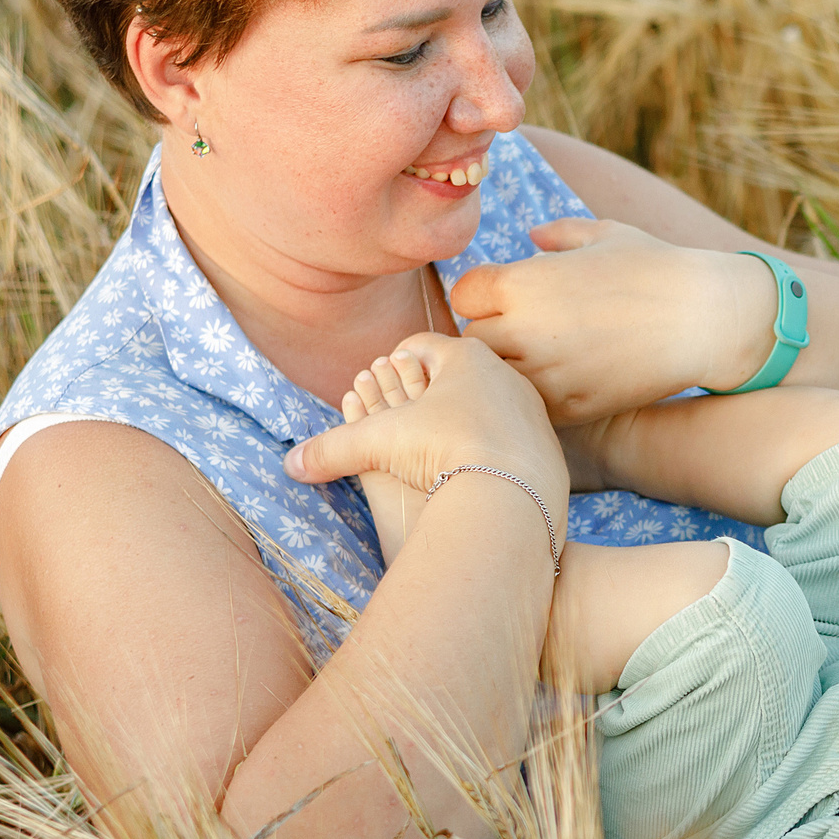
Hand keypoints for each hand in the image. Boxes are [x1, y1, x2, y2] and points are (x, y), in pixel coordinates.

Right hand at [283, 333, 567, 505]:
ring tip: (440, 446)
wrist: (517, 494)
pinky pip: (514, 437)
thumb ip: (332, 451)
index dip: (394, 360)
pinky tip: (476, 472)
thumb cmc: (444, 452)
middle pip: (458, 372)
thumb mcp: (379, 445)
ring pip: (490, 404)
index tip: (380, 378)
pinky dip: (492, 449)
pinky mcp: (549, 442)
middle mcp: (505, 372)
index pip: (421, 344)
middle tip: (407, 412)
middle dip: (430, 390)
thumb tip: (289, 466)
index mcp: (465, 355)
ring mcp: (532, 407)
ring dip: (465, 419)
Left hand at [447, 219, 774, 422]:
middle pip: (473, 341)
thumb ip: (560, 234)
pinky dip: (540, 397)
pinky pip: (532, 407)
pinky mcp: (571, 407)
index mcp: (523, 281)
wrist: (705, 317)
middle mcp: (525, 330)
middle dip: (492, 334)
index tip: (508, 296)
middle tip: (523, 331)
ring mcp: (547, 374)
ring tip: (543, 358)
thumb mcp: (605, 234)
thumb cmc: (657, 266)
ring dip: (512, 370)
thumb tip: (532, 237)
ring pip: (498, 380)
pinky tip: (566, 381)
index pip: (463, 294)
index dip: (483, 294)